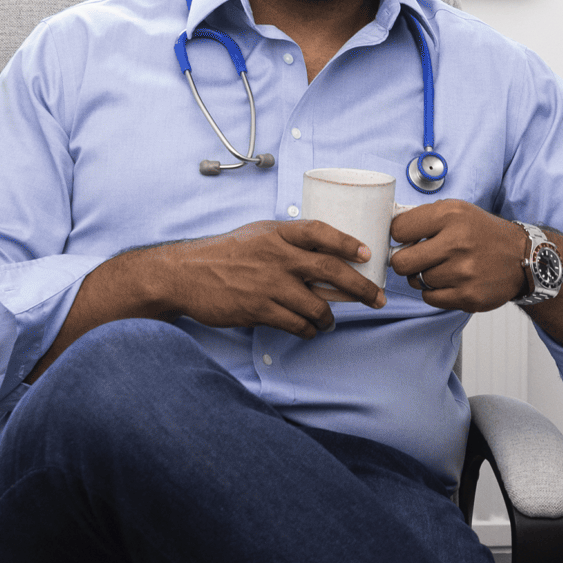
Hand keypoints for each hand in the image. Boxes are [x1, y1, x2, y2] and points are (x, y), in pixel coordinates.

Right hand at [149, 219, 386, 336]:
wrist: (184, 275)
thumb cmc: (222, 254)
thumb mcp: (256, 234)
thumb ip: (287, 240)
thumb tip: (322, 251)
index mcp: (277, 234)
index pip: (320, 232)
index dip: (347, 242)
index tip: (366, 253)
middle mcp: (277, 257)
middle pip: (331, 271)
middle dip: (361, 288)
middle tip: (377, 299)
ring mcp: (269, 285)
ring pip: (317, 305)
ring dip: (330, 318)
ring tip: (331, 321)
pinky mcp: (259, 310)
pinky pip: (297, 324)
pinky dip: (309, 330)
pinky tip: (310, 330)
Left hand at [389, 200, 525, 311]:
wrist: (522, 257)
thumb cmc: (483, 233)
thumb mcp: (457, 211)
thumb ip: (423, 217)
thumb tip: (390, 231)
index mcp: (450, 216)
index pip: (398, 230)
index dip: (400, 236)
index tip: (408, 239)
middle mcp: (457, 242)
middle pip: (401, 262)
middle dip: (404, 261)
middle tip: (416, 259)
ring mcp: (463, 272)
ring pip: (416, 281)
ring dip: (424, 277)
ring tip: (443, 268)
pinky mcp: (468, 296)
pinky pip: (430, 298)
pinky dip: (434, 292)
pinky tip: (450, 281)